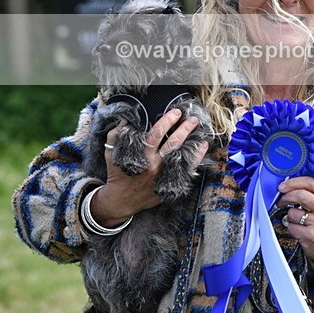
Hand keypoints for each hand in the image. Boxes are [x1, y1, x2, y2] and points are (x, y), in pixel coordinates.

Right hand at [90, 109, 208, 226]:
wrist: (121, 200)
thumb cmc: (117, 174)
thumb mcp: (111, 154)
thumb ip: (115, 136)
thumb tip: (123, 120)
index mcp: (141, 156)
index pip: (156, 135)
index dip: (167, 121)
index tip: (176, 112)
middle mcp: (155, 165)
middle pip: (173, 144)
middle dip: (184, 129)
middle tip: (193, 119)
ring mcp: (164, 176)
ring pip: (182, 157)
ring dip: (193, 144)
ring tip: (201, 132)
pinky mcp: (169, 184)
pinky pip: (185, 171)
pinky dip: (195, 160)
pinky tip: (202, 149)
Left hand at [277, 176, 313, 265]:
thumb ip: (312, 193)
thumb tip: (289, 184)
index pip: (311, 182)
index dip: (293, 182)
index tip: (283, 186)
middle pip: (300, 195)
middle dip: (286, 197)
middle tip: (281, 200)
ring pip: (293, 212)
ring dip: (290, 216)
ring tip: (298, 220)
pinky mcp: (311, 235)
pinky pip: (291, 227)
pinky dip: (291, 228)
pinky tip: (299, 230)